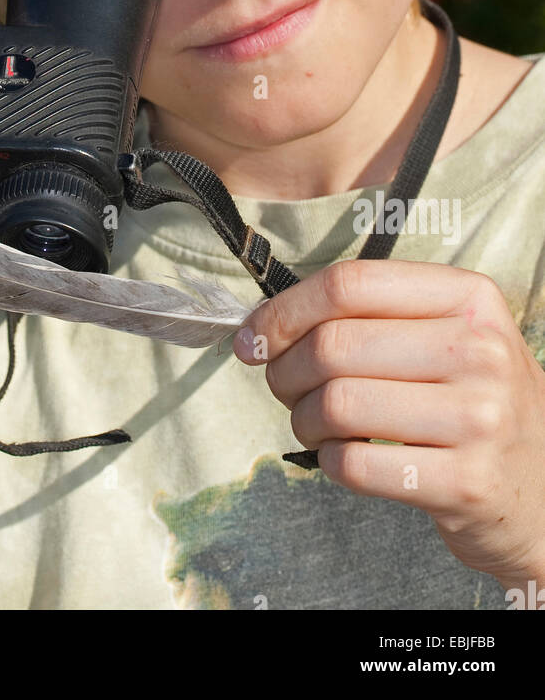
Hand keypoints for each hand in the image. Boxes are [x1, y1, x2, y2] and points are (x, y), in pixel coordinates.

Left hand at [233, 259, 544, 591]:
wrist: (541, 486)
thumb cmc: (469, 398)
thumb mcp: (445, 334)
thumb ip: (369, 315)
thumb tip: (261, 327)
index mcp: (469, 298)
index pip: (350, 284)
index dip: (285, 309)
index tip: (255, 336)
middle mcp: (480, 350)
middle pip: (334, 345)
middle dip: (285, 371)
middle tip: (284, 388)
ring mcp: (480, 419)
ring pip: (337, 404)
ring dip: (302, 420)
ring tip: (313, 425)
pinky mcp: (466, 483)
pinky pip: (356, 465)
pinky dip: (330, 462)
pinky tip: (343, 457)